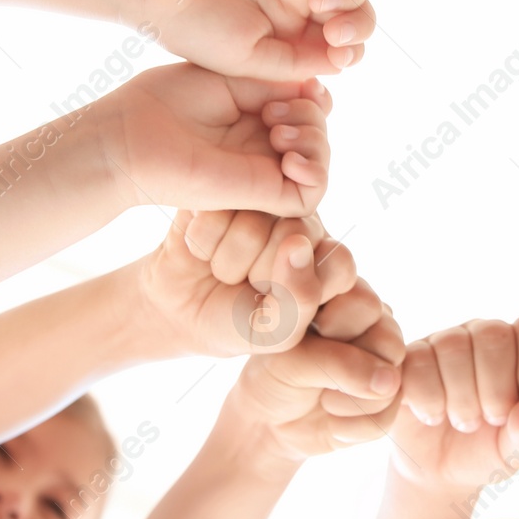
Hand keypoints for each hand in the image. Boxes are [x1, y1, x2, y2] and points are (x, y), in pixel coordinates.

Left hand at [97, 66, 329, 216]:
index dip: (312, 95)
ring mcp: (263, 174)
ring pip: (320, 162)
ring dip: (314, 139)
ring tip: (278, 129)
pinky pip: (312, 194)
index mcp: (253, 118)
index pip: (307, 109)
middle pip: (318, 133)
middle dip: (311, 114)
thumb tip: (319, 90)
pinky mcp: (262, 198)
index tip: (297, 81)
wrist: (130, 137)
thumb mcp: (232, 77)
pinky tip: (289, 156)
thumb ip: (275, 83)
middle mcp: (262, 147)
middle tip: (272, 109)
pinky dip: (315, 172)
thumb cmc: (165, 102)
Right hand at [135, 207, 357, 356]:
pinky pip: (218, 210)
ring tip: (223, 270)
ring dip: (227, 262)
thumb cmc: (234, 323)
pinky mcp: (224, 187)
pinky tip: (202, 251)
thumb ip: (299, 297)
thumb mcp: (272, 331)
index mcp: (327, 257)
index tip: (279, 305)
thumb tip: (296, 244)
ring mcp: (263, 201)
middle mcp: (302, 223)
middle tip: (245, 285)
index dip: (304, 286)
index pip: (339, 262)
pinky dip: (203, 243)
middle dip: (261, 275)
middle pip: (297, 234)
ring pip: (255, 224)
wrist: (179, 311)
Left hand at [232, 277, 405, 459]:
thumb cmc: (274, 376)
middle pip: (388, 339)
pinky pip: (388, 412)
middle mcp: (373, 322)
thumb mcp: (291, 361)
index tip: (303, 337)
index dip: (336, 327)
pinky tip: (331, 416)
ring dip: (347, 399)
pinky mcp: (390, 396)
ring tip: (319, 394)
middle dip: (346, 364)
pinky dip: (351, 424)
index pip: (366, 303)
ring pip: (392, 378)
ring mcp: (385, 359)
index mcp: (345, 295)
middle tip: (313, 369)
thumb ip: (337, 361)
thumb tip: (391, 381)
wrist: (269, 421)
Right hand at [390, 315, 518, 494]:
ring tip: (466, 422)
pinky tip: (434, 415)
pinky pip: (418, 361)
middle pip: (495, 335)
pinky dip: (430, 397)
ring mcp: (445, 341)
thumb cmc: (493, 452)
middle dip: (497, 388)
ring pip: (454, 346)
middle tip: (494, 419)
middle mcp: (485, 334)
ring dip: (462, 396)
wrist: (441, 473)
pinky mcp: (410, 357)